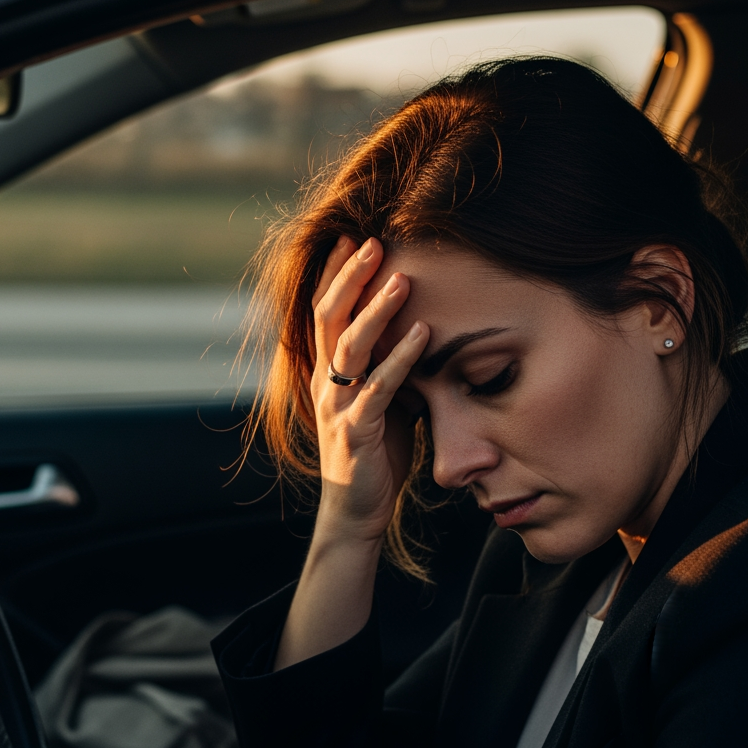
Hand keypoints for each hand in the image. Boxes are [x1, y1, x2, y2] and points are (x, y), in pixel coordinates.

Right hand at [309, 236, 429, 544]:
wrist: (356, 510)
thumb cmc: (374, 453)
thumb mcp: (382, 401)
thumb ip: (390, 367)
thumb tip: (422, 330)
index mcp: (328, 373)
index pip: (324, 312)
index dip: (335, 274)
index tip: (353, 237)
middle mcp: (326, 384)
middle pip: (328, 317)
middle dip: (350, 277)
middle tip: (375, 241)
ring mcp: (338, 406)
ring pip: (349, 346)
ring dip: (376, 309)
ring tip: (403, 279)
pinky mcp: (357, 431)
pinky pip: (378, 388)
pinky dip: (402, 358)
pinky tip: (424, 333)